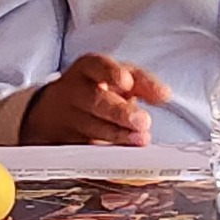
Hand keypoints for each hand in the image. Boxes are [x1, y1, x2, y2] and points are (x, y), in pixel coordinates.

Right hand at [21, 54, 172, 144]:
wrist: (55, 107)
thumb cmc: (95, 88)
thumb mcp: (117, 77)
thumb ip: (143, 83)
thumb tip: (164, 95)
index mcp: (88, 68)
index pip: (98, 66)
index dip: (112, 73)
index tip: (127, 82)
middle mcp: (74, 90)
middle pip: (95, 100)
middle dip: (120, 112)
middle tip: (142, 121)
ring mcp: (67, 116)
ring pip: (91, 126)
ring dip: (118, 135)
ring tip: (139, 138)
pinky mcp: (64, 140)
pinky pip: (84, 147)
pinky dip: (104, 152)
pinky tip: (120, 153)